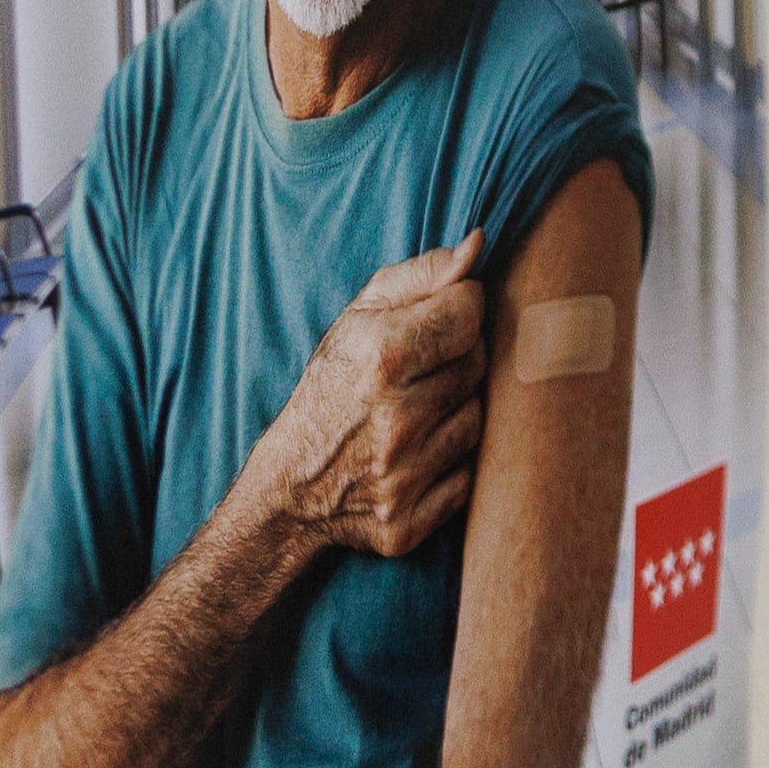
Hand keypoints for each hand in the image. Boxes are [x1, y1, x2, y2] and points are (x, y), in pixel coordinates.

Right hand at [249, 234, 489, 556]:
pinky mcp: (408, 521)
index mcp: (382, 359)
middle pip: (478, 364)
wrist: (289, 486)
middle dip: (458, 358)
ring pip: (478, 421)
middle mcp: (395, 419)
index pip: (469, 312)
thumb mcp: (358, 319)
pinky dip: (450, 465)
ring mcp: (402, 476)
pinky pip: (467, 479)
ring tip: (418, 410)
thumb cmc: (331, 386)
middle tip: (424, 367)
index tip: (443, 317)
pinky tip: (418, 454)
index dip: (461, 308)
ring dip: (456, 410)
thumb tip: (477, 246)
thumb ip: (421, 276)